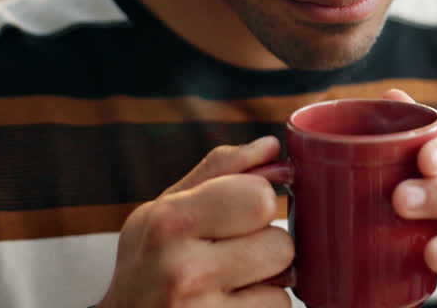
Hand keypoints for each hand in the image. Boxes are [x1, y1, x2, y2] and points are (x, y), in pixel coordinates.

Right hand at [97, 136, 292, 307]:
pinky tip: (231, 303)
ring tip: (231, 280)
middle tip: (231, 252)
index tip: (238, 213)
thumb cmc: (149, 259)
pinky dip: (264, 304)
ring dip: (269, 277)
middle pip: (281, 242)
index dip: (258, 202)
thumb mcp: (167, 207)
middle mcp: (183, 269)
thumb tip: (271, 146)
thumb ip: (220, 170)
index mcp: (170, 222)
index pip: (260, 198)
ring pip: (287, 280)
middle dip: (265, 244)